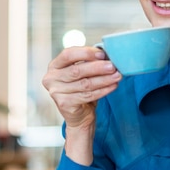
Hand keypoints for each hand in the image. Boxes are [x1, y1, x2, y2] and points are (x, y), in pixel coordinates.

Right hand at [42, 46, 121, 164]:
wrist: (79, 116)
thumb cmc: (81, 90)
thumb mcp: (82, 74)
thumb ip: (89, 63)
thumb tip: (107, 55)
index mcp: (55, 66)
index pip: (68, 54)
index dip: (86, 53)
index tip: (102, 54)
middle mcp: (51, 78)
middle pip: (77, 70)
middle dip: (98, 67)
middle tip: (113, 66)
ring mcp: (55, 92)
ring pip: (85, 84)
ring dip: (104, 79)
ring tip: (117, 76)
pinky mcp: (64, 103)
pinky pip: (87, 95)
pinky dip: (103, 90)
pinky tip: (113, 86)